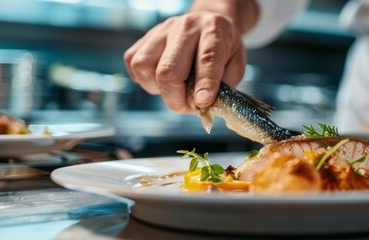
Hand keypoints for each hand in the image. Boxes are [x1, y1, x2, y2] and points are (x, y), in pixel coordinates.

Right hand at [124, 12, 246, 112]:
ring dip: (156, 87)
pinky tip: (160, 79)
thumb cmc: (223, 49)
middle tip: (187, 106)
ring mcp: (163, 30)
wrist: (208, 24)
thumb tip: (202, 104)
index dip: (204, 85)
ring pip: (144, 65)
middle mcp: (186, 26)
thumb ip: (224, 85)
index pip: (207, 59)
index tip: (202, 103)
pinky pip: (133, 62)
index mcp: (214, 30)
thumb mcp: (236, 65)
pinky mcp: (146, 36)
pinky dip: (144, 79)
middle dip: (176, 98)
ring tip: (173, 89)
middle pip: (168, 69)